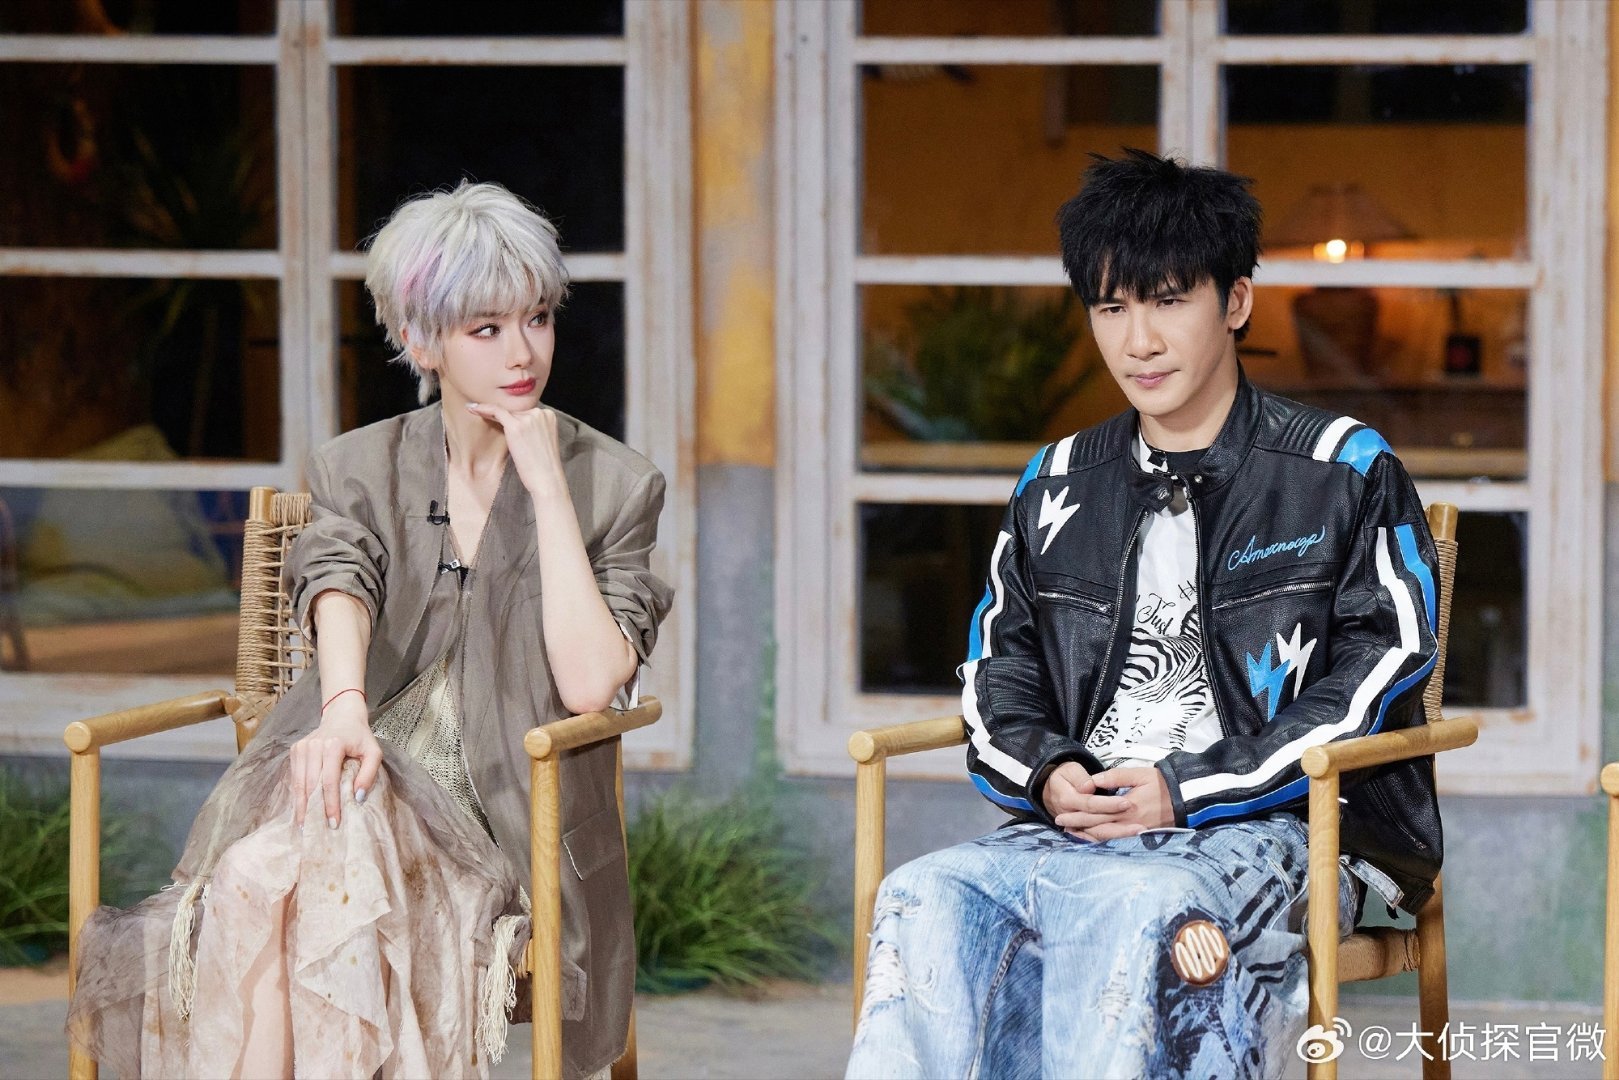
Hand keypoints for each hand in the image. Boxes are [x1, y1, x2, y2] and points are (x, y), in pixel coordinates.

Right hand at [289, 701, 380, 829]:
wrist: (342, 715)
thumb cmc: (359, 736)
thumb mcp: (373, 752)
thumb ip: (369, 774)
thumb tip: (357, 798)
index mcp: (333, 745)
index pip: (329, 781)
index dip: (330, 804)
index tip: (333, 823)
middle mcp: (313, 746)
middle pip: (311, 785)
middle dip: (313, 809)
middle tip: (315, 831)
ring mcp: (301, 747)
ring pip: (299, 783)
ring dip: (301, 806)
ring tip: (304, 825)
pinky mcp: (295, 750)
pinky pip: (294, 777)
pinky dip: (297, 795)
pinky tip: (301, 809)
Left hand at [465, 402, 568, 499]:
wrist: (547, 480)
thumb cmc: (543, 466)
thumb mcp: (542, 441)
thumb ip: (533, 429)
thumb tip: (515, 425)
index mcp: (549, 415)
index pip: (525, 411)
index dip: (510, 414)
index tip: (496, 412)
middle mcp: (540, 413)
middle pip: (515, 411)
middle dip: (501, 416)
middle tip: (481, 412)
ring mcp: (529, 419)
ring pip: (506, 412)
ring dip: (490, 412)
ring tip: (475, 411)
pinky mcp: (516, 427)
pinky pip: (496, 411)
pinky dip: (483, 408)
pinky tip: (473, 408)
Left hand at [1053, 765, 1174, 840]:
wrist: (1188, 797)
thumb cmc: (1163, 783)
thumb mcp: (1139, 774)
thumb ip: (1115, 778)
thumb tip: (1092, 782)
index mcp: (1127, 807)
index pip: (1096, 813)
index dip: (1077, 815)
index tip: (1061, 814)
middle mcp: (1130, 823)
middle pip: (1098, 828)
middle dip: (1078, 827)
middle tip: (1060, 826)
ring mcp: (1136, 832)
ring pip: (1107, 838)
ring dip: (1088, 836)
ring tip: (1072, 834)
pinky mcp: (1142, 836)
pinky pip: (1118, 841)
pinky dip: (1103, 841)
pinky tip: (1094, 839)